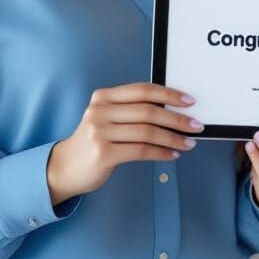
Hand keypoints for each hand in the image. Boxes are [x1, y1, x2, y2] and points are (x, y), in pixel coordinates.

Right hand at [47, 82, 202, 204]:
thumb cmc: (93, 141)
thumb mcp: (107, 118)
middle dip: (177, 118)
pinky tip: (172, 155)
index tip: (189, 101)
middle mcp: (100, 110)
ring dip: (173, 138)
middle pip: (148, 111)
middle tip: (196, 125)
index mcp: (103, 96)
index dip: (169, 94)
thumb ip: (131, 110)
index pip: (143, 90)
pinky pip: (140, 151)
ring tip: (188, 143)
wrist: (63, 168)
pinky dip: (160, 152)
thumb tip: (172, 110)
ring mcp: (99, 132)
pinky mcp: (103, 153)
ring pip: (147, 132)